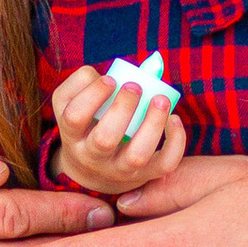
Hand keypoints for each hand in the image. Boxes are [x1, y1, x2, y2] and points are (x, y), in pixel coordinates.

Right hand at [49, 65, 188, 196]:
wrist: (91, 172)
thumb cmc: (85, 124)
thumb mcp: (72, 103)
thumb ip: (86, 80)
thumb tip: (122, 70)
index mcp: (72, 135)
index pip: (74, 117)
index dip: (93, 95)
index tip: (110, 80)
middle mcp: (92, 157)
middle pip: (105, 139)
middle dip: (123, 108)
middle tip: (135, 87)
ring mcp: (119, 170)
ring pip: (137, 155)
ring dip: (152, 124)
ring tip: (161, 99)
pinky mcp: (144, 176)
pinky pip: (164, 164)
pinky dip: (175, 142)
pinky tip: (174, 119)